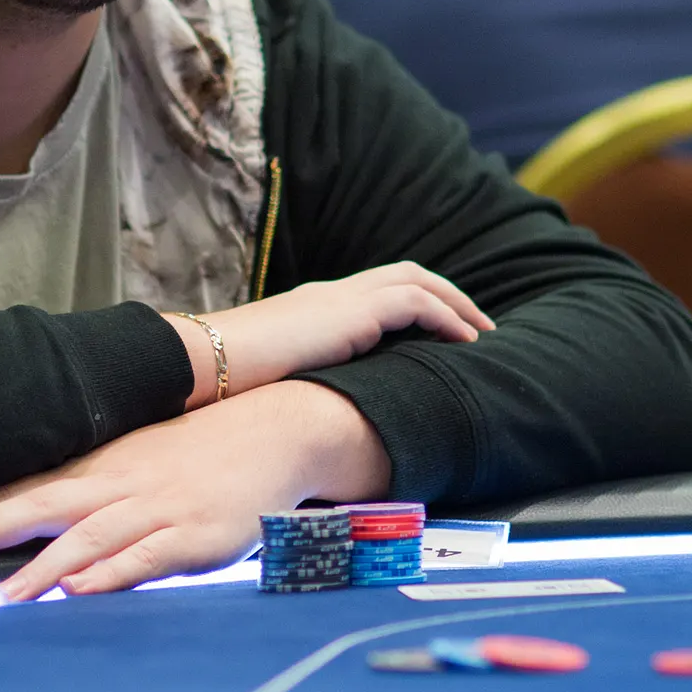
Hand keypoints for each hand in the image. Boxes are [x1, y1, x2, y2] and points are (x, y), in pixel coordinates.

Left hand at [0, 382, 385, 598]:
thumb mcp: (130, 463)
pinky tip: (81, 590)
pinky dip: (112, 574)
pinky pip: (147, 557)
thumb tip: (20, 524)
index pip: (23, 487)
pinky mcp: (194, 537)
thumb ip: (81, 494)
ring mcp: (156, 510)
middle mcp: (118, 485)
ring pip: (90, 536)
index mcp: (98, 468)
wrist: (273, 432)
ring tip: (4, 595)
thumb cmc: (195, 456)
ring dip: (45, 565)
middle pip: (44, 502)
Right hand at [166, 264, 493, 409]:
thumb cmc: (228, 382)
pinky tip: (464, 342)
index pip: (374, 291)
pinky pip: (416, 304)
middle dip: (446, 294)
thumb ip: (301, 383)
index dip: (412, 302)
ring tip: (482, 332)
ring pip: (417, 281)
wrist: (209, 361)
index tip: (438, 328)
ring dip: (455, 304)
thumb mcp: (275, 379)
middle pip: (405, 274)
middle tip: (477, 324)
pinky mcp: (354, 312)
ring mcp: (342, 298)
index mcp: (314, 307)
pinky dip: (445, 317)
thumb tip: (313, 417)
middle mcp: (332, 294)